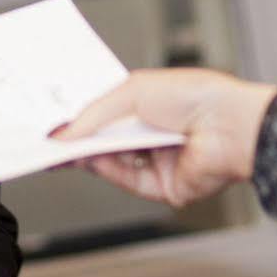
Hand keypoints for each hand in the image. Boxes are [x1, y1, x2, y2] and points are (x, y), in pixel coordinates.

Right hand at [55, 69, 276, 208]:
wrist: (229, 125)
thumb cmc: (196, 96)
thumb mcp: (133, 90)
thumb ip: (95, 113)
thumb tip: (64, 132)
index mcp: (150, 104)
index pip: (106, 113)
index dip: (80, 117)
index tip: (52, 119)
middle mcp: (153, 133)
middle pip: (105, 140)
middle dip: (77, 139)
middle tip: (47, 137)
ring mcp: (157, 161)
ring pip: (111, 162)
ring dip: (86, 155)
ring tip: (57, 147)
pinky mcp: (162, 186)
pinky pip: (126, 180)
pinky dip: (105, 171)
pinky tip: (87, 159)